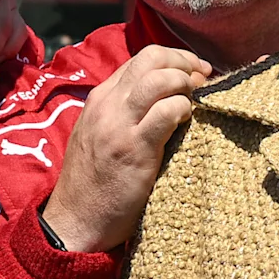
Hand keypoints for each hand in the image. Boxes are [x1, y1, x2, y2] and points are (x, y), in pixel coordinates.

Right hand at [41, 45, 212, 253]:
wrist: (75, 221)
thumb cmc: (94, 184)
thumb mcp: (99, 135)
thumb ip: (123, 113)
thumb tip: (161, 97)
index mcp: (101, 98)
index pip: (141, 59)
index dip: (173, 60)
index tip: (193, 73)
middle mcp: (108, 104)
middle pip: (152, 58)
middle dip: (185, 62)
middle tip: (203, 79)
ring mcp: (120, 125)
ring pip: (161, 78)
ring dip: (186, 83)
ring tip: (196, 101)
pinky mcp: (135, 148)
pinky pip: (167, 112)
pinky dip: (184, 110)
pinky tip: (188, 122)